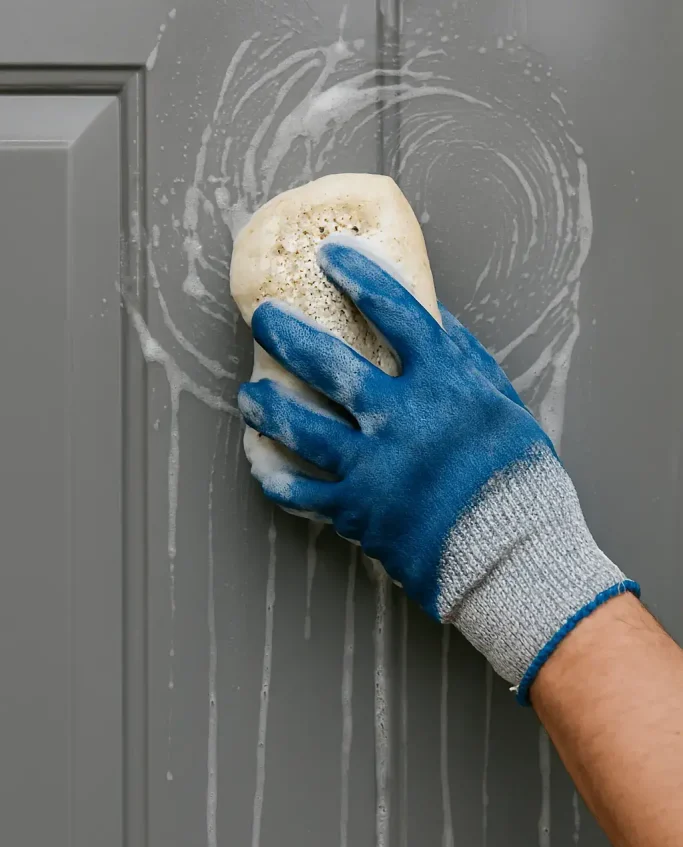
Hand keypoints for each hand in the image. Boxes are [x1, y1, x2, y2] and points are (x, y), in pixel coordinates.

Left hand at [238, 240, 637, 701]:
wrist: (513, 558)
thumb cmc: (518, 481)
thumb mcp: (504, 407)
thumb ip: (467, 361)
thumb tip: (435, 317)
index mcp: (445, 385)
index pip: (397, 313)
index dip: (361, 279)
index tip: (331, 256)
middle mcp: (402, 418)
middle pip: (328, 364)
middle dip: (287, 335)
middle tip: (263, 319)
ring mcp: (373, 466)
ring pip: (300, 427)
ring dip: (268, 406)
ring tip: (250, 394)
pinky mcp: (356, 511)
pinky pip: (300, 492)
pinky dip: (278, 478)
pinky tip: (263, 464)